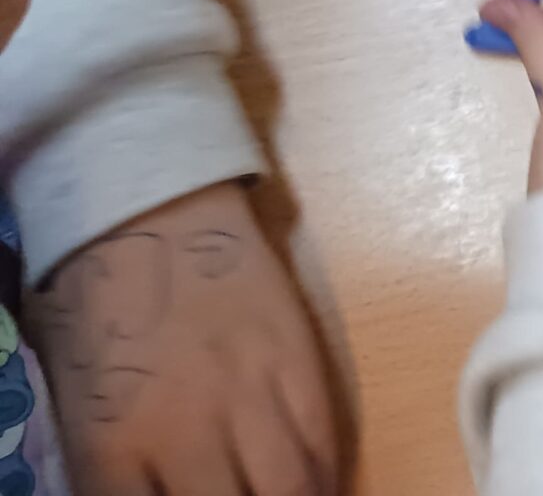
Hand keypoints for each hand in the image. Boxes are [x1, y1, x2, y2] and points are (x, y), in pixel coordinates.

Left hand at [28, 182, 335, 495]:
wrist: (150, 214)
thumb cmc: (95, 308)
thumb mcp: (79, 405)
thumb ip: (113, 469)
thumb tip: (145, 492)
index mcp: (117, 445)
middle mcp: (188, 430)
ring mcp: (251, 393)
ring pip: (290, 488)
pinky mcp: (298, 357)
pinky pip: (321, 436)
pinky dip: (325, 473)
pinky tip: (322, 485)